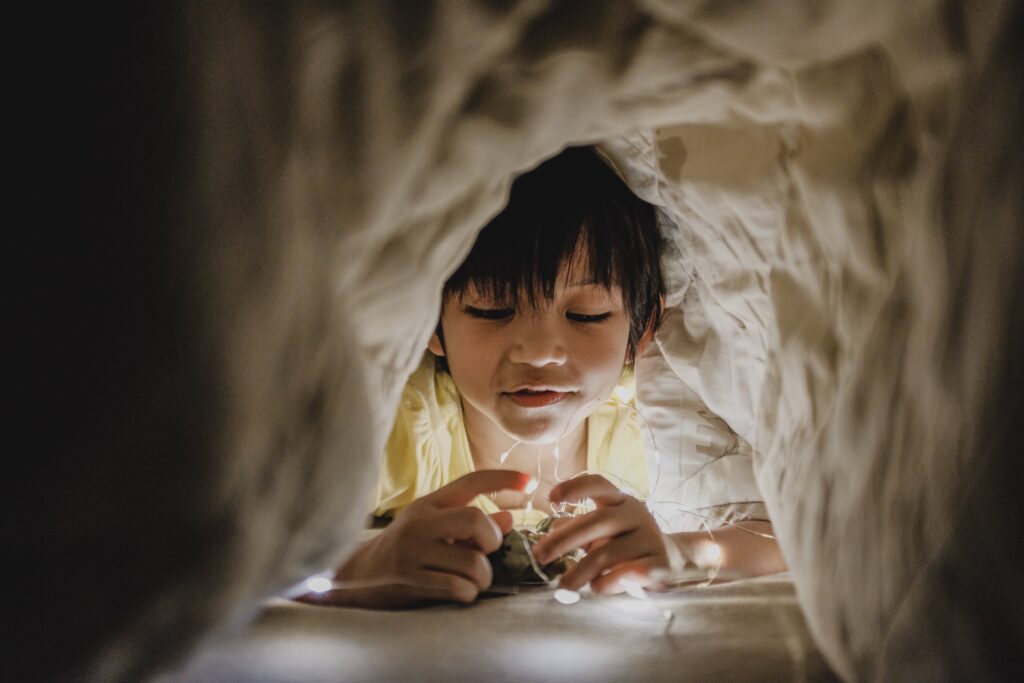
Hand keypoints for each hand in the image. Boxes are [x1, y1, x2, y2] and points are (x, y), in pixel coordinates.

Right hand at [307, 469, 531, 607]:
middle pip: (475, 520)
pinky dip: (468, 593)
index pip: (471, 482)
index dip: (503, 479)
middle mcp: (420, 522)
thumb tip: (509, 519)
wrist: (358, 576)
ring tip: (475, 579)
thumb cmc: (406, 549)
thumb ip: (470, 524)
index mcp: (429, 503)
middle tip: (485, 550)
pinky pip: (458, 588)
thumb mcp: (435, 528)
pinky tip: (460, 592)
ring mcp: (413, 551)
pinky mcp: (409, 579)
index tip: (531, 482)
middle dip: (491, 540)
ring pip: (472, 562)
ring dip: (483, 576)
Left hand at [530, 474, 668, 593]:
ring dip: (580, 571)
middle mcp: (635, 514)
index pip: (598, 484)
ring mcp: (649, 538)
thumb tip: (552, 526)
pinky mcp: (659, 564)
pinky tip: (596, 588)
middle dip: (563, 540)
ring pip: (607, 553)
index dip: (575, 488)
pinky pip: (625, 574)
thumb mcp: (606, 530)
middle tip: (539, 556)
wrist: (675, 561)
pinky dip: (606, 583)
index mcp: (620, 501)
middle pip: (596, 521)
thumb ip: (580, 527)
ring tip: (563, 586)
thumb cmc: (629, 542)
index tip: (551, 499)